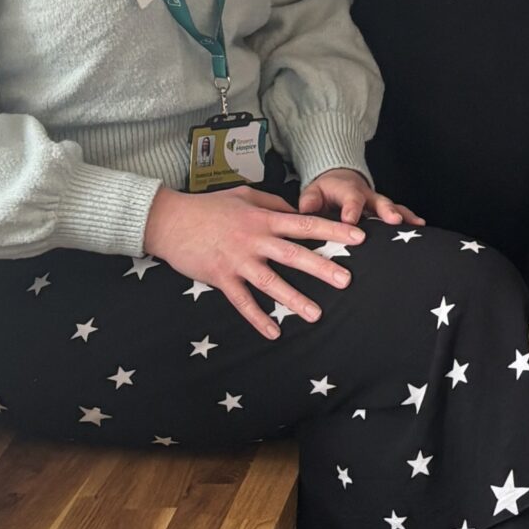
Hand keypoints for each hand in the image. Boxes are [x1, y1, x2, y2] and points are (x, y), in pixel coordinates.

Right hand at [143, 184, 364, 339]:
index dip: (333, 231)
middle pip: (295, 255)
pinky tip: (274, 332)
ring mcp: (238, 261)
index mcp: (264, 219)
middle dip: (322, 268)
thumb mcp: (245, 196)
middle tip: (347, 280)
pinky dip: (258, 318)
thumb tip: (295, 211)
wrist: (170, 220)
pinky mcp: (221, 278)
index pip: (306, 224)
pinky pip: (242, 302)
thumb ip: (272, 205)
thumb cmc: (209, 206)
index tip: (358, 238)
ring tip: (317, 314)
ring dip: (294, 299)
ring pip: (271, 283)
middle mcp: (255, 240)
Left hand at [298, 166, 422, 228]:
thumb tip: (305, 210)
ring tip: (417, 223)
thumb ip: (309, 201)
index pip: (350, 199)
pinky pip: (400, 213)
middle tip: (393, 220)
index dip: (351, 210)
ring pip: (393, 207)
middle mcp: (366, 196)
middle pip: (378, 201)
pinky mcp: (384, 210)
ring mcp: (377, 203)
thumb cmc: (325, 192)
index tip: (351, 220)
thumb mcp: (313, 192)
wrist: (339, 180)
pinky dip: (410, 218)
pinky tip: (422, 226)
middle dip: (387, 210)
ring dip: (404, 215)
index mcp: (347, 191)